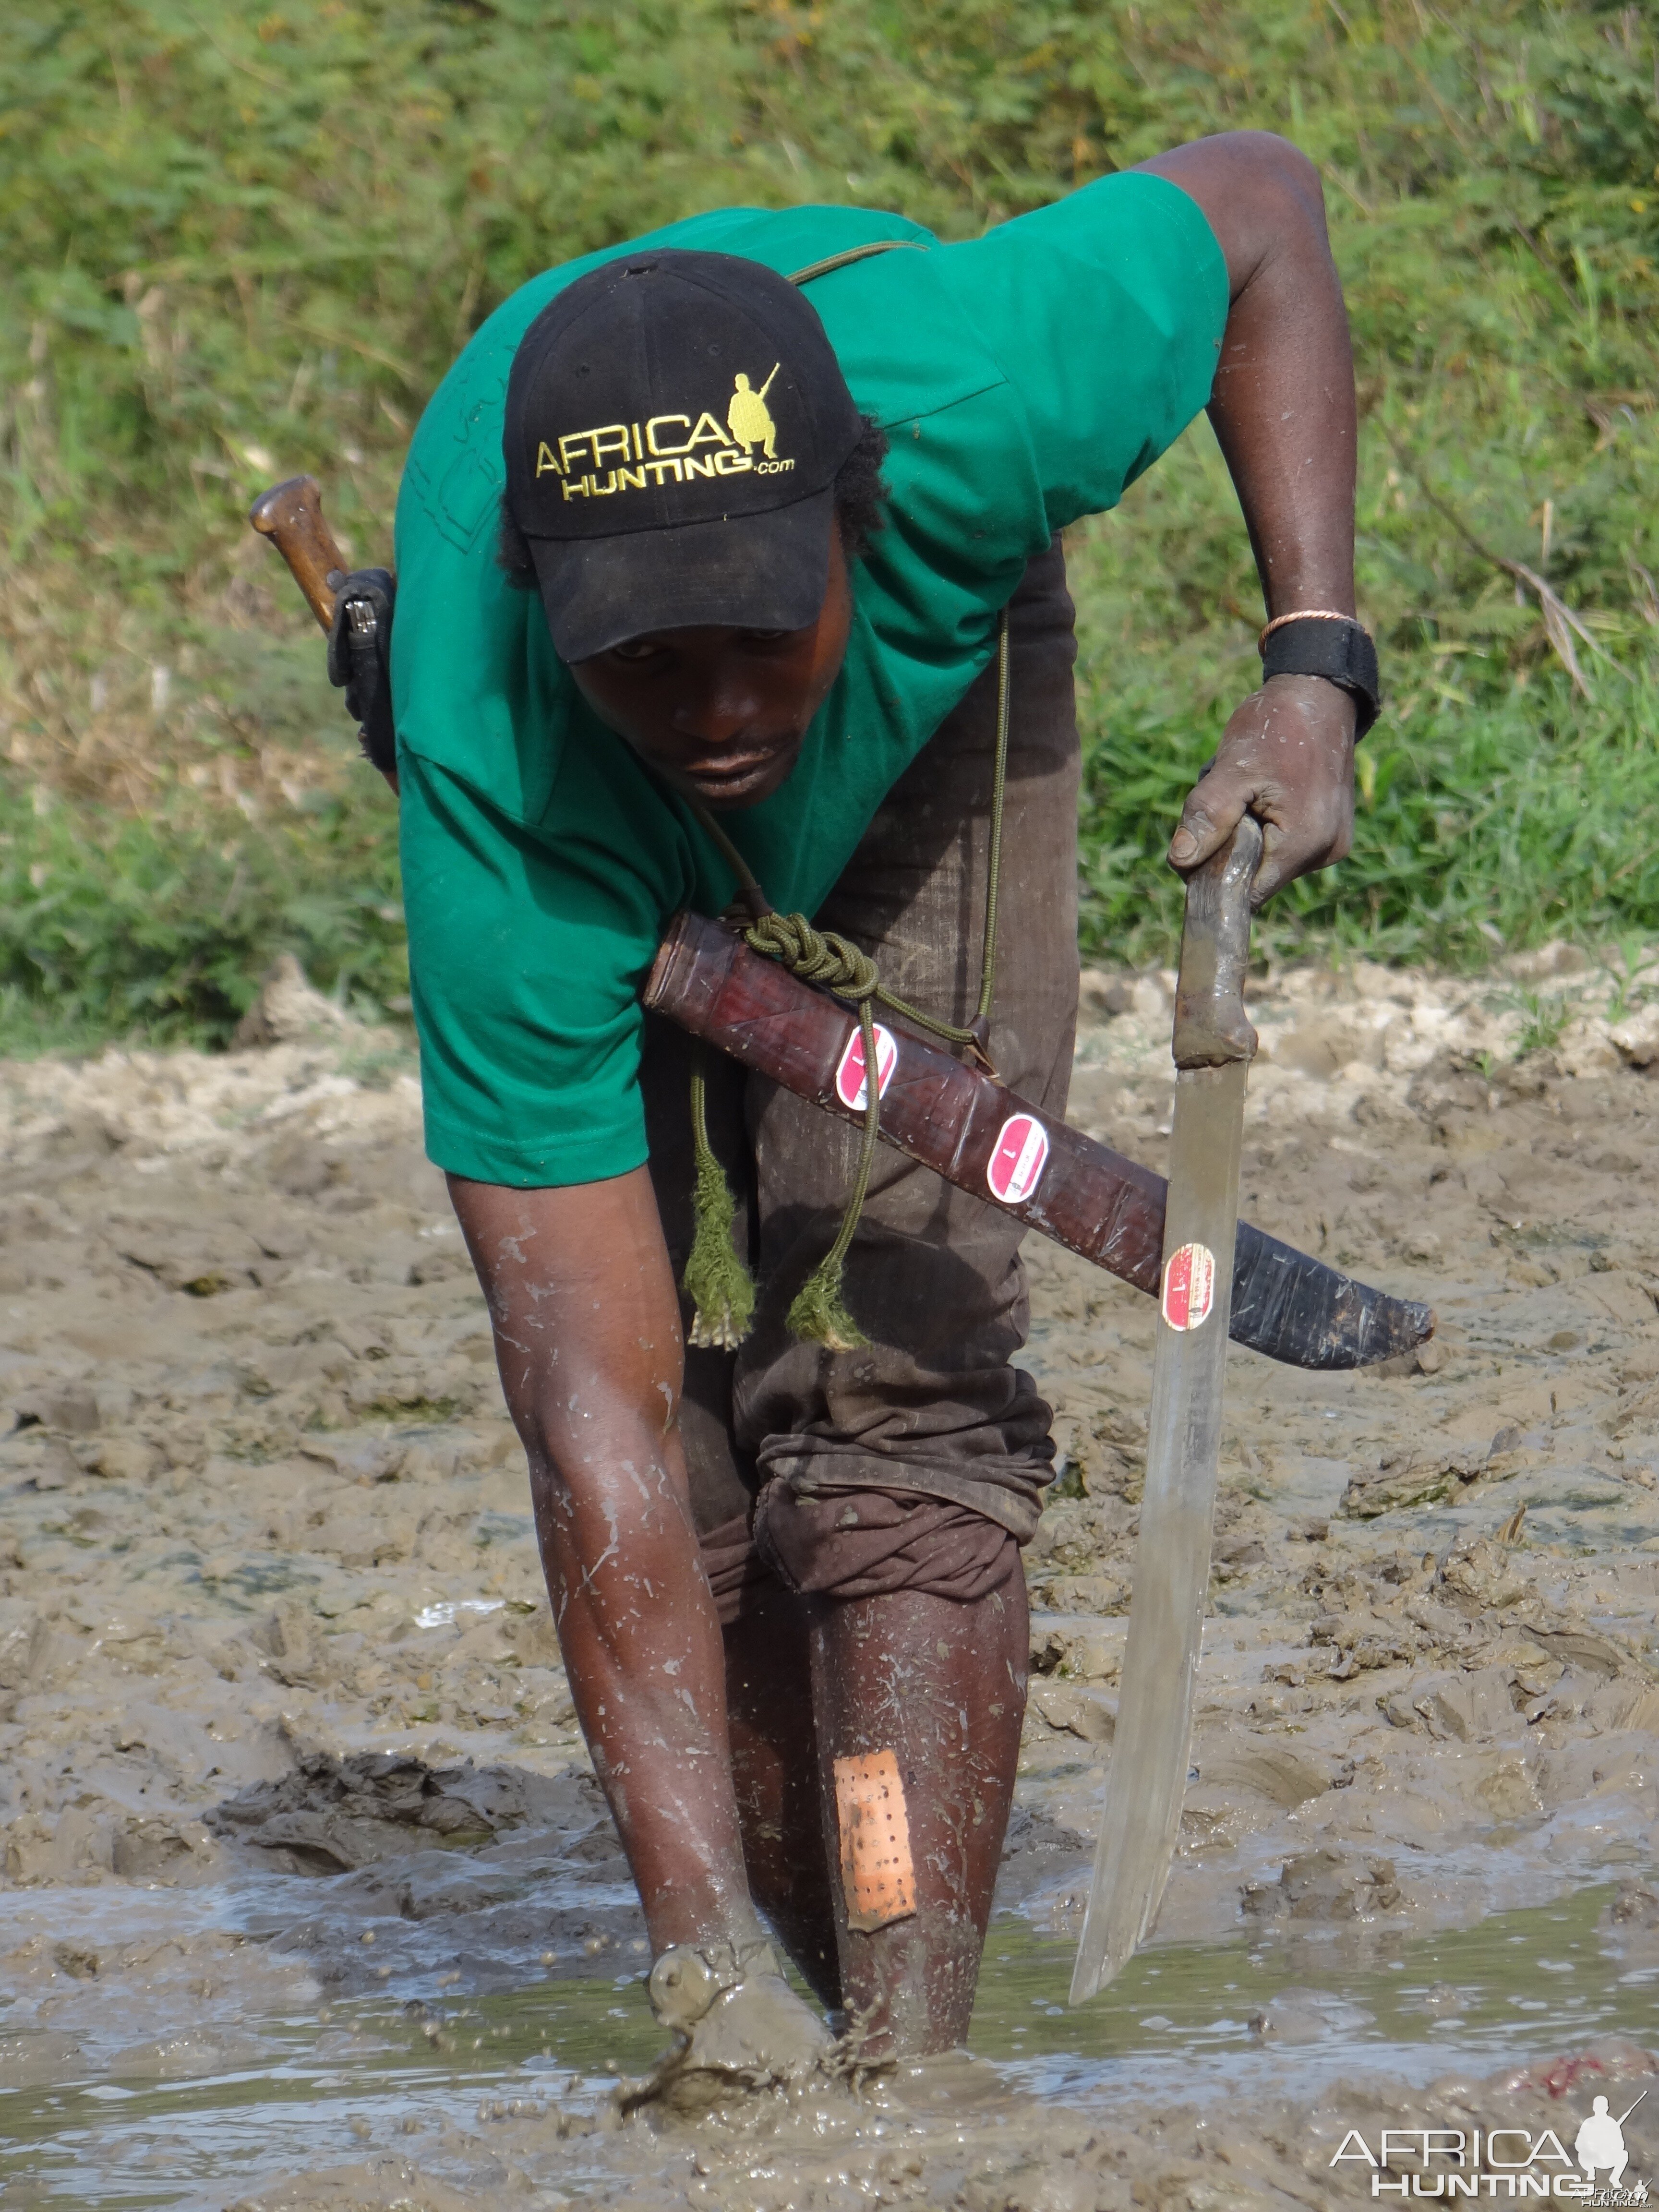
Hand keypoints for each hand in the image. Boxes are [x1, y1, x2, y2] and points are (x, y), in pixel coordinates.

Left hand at [1166, 674, 1355, 904]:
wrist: (1319, 694)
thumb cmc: (1276, 726)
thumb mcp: (1233, 768)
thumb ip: (1207, 816)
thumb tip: (1179, 861)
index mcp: (1304, 843)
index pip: (1248, 893)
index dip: (1215, 879)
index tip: (1196, 850)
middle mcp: (1325, 853)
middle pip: (1257, 880)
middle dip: (1230, 853)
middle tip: (1225, 803)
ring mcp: (1333, 844)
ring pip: (1269, 863)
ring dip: (1246, 839)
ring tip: (1248, 792)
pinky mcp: (1331, 833)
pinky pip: (1285, 847)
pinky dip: (1265, 829)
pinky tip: (1264, 795)